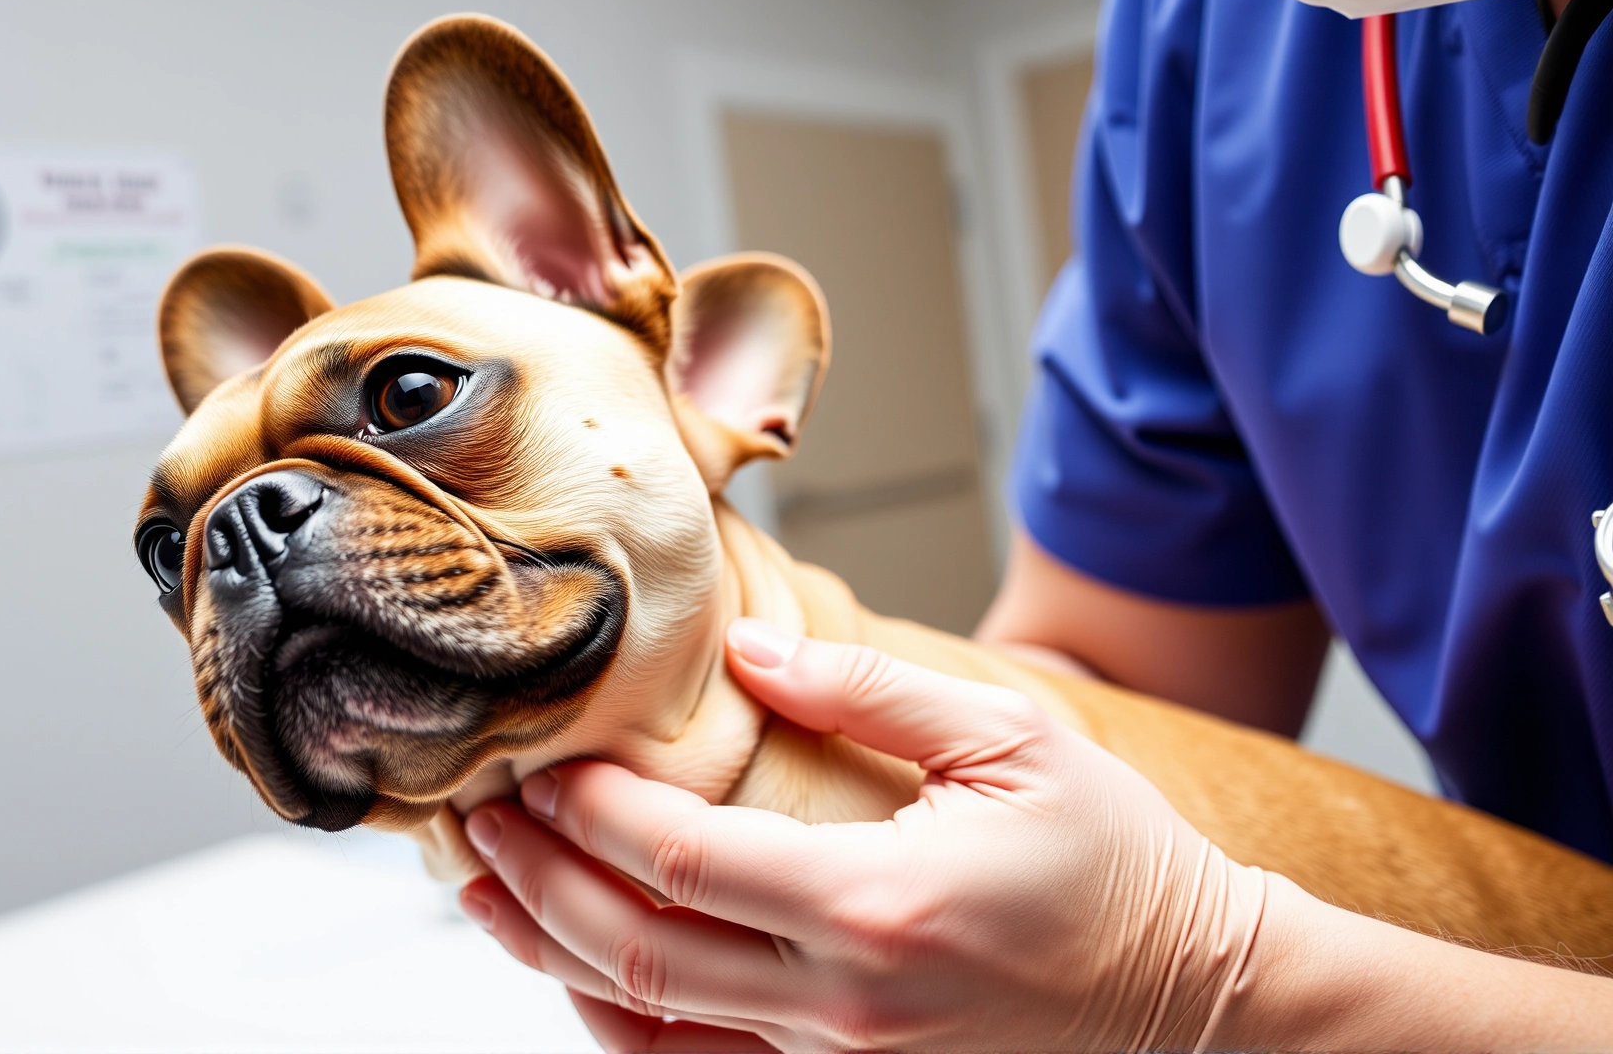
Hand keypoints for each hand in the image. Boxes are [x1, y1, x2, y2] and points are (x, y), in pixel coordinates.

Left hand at [457, 620, 1272, 1050]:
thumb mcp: (1010, 742)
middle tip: (478, 816)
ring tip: (486, 890)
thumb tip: (753, 652)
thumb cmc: (1113, 860)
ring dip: (552, 954)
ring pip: (649, 1023)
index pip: (681, 860)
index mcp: (877, 902)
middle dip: (538, 880)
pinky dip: (620, 1023)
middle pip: (634, 950)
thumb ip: (871, 692)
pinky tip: (576, 969)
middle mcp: (842, 999)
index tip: (539, 759)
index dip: (591, 811)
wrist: (1191, 995)